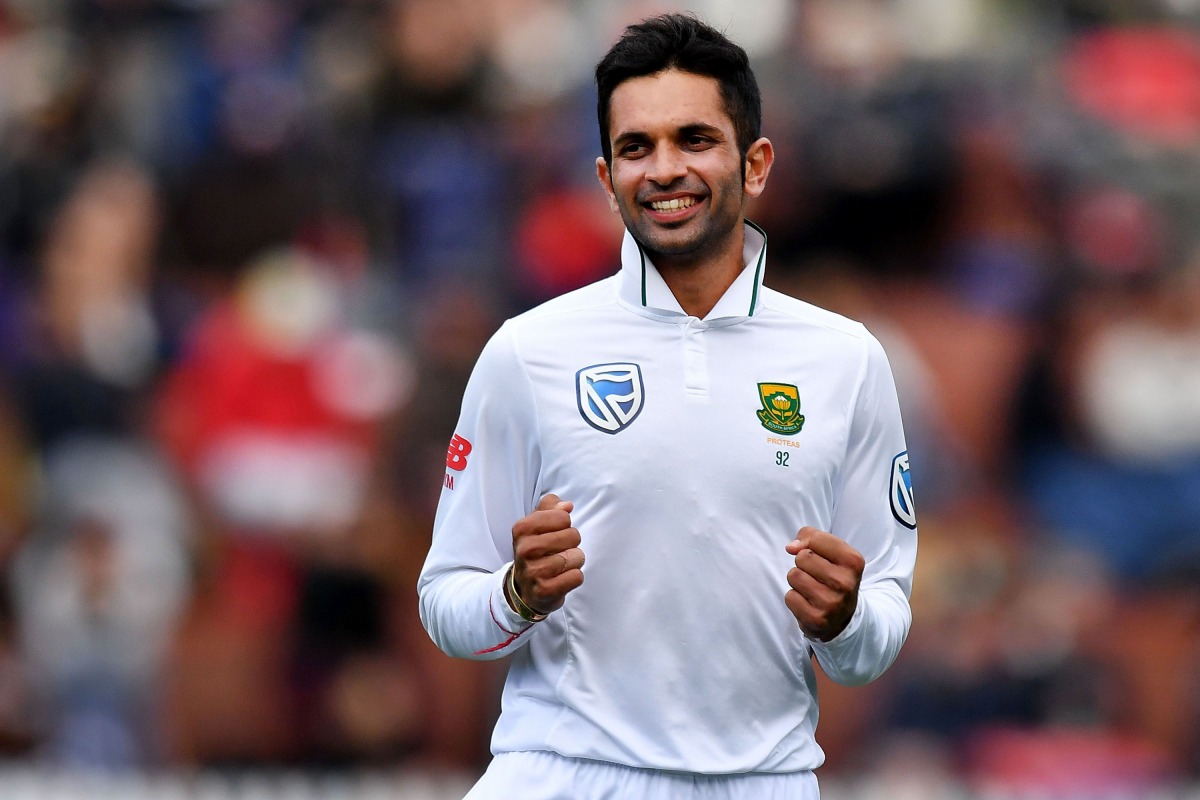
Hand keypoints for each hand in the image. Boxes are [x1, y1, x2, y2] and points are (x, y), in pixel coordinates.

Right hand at [509, 494, 584, 615]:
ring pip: (576, 557)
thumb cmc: (536, 549)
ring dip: (575, 561)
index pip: (563, 517)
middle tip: (561, 550)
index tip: (554, 533)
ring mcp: (533, 572)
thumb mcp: (537, 522)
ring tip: (563, 565)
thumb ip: (551, 506)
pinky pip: (576, 577)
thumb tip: (567, 506)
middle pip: (573, 536)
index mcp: (522, 528)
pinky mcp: (544, 591)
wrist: (524, 588)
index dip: (565, 525)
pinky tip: (563, 577)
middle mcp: (524, 549)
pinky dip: (575, 577)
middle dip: (573, 543)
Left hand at [784, 527, 863, 640]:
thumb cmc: (834, 576)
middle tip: (818, 576)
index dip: (811, 545)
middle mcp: (845, 583)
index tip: (821, 557)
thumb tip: (791, 547)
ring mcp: (831, 603)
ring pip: (794, 575)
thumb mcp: (833, 552)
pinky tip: (809, 603)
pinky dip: (795, 598)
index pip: (816, 539)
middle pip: (802, 557)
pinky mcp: (816, 619)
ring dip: (798, 581)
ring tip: (812, 589)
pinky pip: (790, 597)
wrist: (843, 618)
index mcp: (853, 561)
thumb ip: (811, 537)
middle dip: (804, 564)